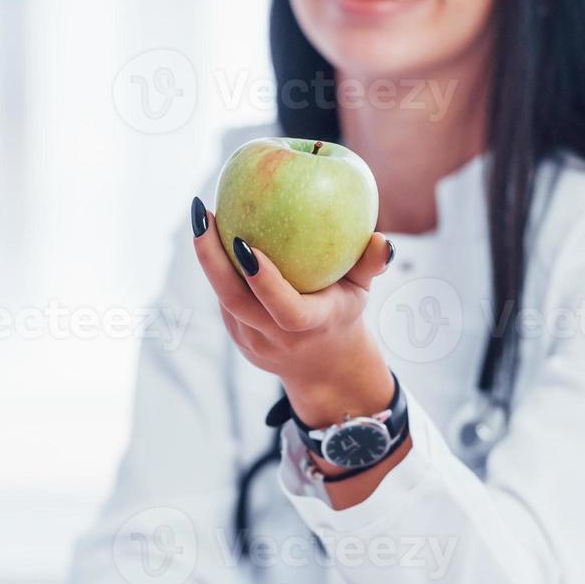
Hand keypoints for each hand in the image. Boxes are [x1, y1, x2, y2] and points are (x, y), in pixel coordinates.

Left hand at [191, 198, 394, 426]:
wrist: (321, 368)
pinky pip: (224, 297)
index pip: (285, 310)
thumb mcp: (361, 292)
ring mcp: (252, 341)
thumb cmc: (343, 313)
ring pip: (224, 298)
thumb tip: (382, 239)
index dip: (264, 281)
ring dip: (208, 257)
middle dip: (213, 258)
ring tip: (202, 216)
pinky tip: (210, 232)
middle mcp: (277, 338)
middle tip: (204, 215)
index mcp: (311, 326)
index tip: (245, 242)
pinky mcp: (238, 336)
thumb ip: (371, 264)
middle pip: (236, 301)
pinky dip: (215, 266)